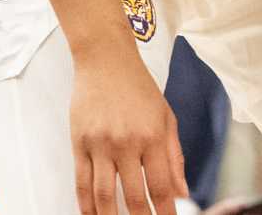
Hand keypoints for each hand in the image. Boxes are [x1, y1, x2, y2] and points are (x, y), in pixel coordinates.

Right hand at [68, 44, 184, 214]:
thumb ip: (175, 157)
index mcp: (153, 137)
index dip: (165, 212)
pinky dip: (86, 205)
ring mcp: (101, 145)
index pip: (161, 186)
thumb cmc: (140, 89)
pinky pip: (81, 183)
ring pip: (104, 196)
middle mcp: (127, 143)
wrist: (106, 61)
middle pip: (133, 196)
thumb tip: (182, 193)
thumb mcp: (167, 118)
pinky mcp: (79, 144)